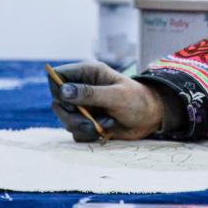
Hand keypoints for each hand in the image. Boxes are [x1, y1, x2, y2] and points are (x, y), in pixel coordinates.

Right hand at [48, 61, 165, 142]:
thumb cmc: (137, 99)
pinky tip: (106, 128)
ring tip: (105, 124)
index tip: (70, 103)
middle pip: (57, 102)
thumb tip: (63, 90)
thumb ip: (89, 93)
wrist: (150, 118)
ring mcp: (82, 106)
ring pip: (65, 119)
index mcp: (88, 73)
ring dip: (83, 126)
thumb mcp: (115, 95)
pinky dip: (88, 134)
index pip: (58, 76)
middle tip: (89, 120)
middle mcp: (81, 88)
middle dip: (71, 115)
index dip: (58, 90)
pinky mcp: (85, 121)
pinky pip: (75, 132)